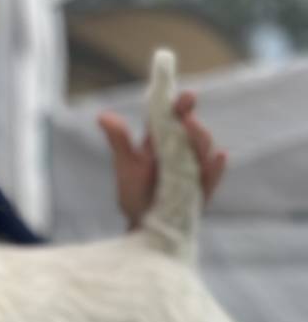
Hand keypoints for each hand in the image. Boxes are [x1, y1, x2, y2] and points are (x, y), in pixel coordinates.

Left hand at [98, 91, 227, 228]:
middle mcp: (181, 150)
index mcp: (161, 141)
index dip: (179, 105)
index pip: (172, 118)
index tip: (184, 96)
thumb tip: (103, 116)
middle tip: (186, 116)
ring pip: (205, 148)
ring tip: (192, 130)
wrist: (142, 225)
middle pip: (191, 130)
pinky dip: (215, 168)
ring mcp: (194, 168)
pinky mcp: (202, 188)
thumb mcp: (126, 165)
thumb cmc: (133, 192)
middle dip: (191, 121)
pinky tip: (218, 158)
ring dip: (201, 138)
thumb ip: (119, 141)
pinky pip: (213, 176)